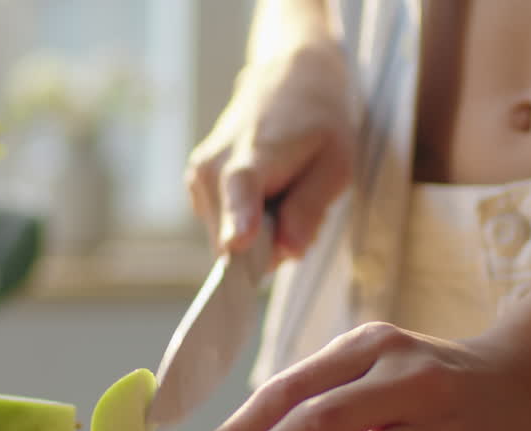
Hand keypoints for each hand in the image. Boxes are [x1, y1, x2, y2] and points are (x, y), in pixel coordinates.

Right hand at [186, 41, 354, 260]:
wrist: (287, 80)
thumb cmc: (318, 124)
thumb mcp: (336, 165)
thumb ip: (310, 209)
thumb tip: (288, 251)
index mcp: (253, 155)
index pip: (240, 189)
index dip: (239, 219)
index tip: (238, 243)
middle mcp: (213, 169)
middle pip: (233, 240)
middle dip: (267, 245)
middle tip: (297, 210)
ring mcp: (197, 178)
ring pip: (226, 239)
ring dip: (258, 233)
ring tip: (280, 192)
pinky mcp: (194, 186)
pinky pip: (222, 228)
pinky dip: (246, 221)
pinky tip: (262, 192)